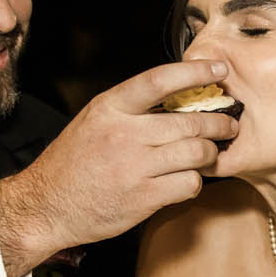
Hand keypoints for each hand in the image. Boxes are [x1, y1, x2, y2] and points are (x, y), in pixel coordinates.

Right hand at [0, 60, 239, 275]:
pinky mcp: (144, 198)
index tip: (218, 69)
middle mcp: (124, 134)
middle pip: (190, 122)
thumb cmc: (72, 164)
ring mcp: (135, 167)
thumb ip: (129, 110)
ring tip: (210, 155)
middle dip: (219, 124)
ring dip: (210, 155)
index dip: (195, 72)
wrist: (46, 206)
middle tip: (230, 126)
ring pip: (196, 153)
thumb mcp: (92, 122)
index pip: (160, 80)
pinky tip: (187, 180)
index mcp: (110, 108)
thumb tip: (175, 99)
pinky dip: (195, 182)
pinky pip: (189, 184)